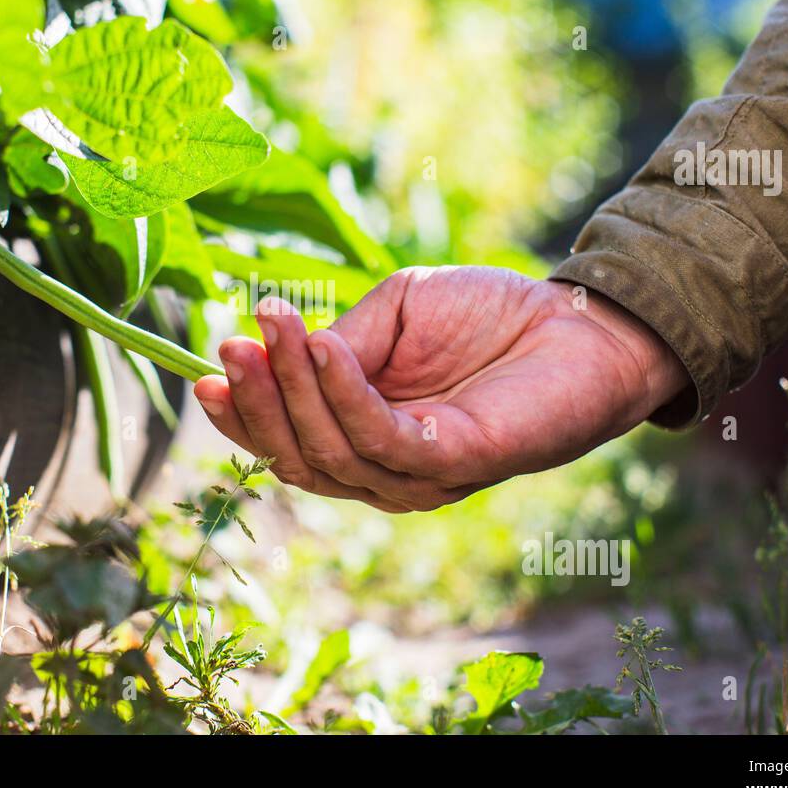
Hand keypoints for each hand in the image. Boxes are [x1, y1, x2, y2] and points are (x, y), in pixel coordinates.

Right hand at [192, 267, 686, 512]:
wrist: (581, 320)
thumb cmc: (489, 316)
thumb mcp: (395, 313)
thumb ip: (342, 340)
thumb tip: (287, 356)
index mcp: (362, 436)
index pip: (286, 442)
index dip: (242, 415)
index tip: (205, 370)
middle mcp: (385, 469)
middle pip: (297, 456)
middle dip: (257, 401)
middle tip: (232, 342)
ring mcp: (421, 474)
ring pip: (330, 451)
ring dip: (292, 389)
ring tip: (275, 329)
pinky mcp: (458, 462)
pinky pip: (383, 438)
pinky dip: (343, 394)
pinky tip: (322, 347)